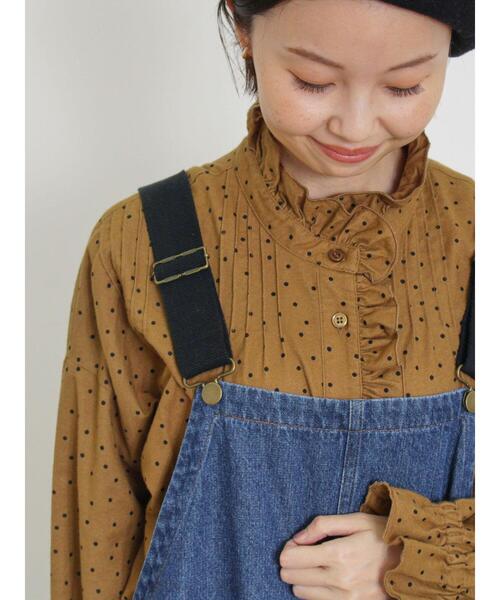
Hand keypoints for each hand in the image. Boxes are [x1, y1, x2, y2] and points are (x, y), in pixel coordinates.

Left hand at [279, 512, 401, 598]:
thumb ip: (322, 525)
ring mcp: (346, 599)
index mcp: (338, 554)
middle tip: (305, 553)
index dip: (288, 548)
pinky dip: (316, 592)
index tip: (297, 543)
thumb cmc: (383, 536)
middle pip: (291, 578)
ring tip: (317, 566)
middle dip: (292, 563)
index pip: (291, 559)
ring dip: (303, 579)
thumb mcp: (355, 520)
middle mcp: (340, 581)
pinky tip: (327, 579)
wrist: (415, 563)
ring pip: (300, 594)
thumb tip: (297, 537)